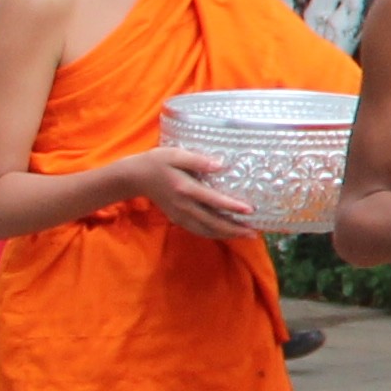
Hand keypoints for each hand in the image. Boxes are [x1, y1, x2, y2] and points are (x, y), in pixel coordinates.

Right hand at [138, 148, 263, 244]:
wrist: (136, 177)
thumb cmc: (158, 162)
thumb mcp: (176, 154)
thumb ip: (198, 160)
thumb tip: (221, 164)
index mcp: (186, 189)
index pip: (213, 200)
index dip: (232, 206)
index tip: (250, 210)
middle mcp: (184, 206)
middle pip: (212, 222)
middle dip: (234, 229)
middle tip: (254, 233)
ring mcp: (180, 215)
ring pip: (206, 230)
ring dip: (226, 234)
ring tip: (245, 235)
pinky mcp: (177, 218)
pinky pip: (198, 230)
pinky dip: (213, 234)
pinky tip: (226, 234)